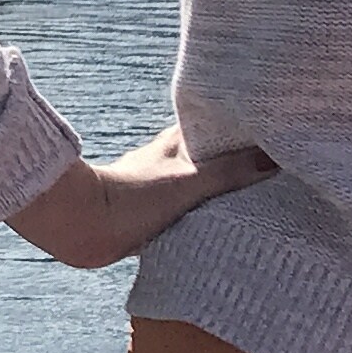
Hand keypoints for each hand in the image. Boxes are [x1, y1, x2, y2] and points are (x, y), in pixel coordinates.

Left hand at [8, 127, 277, 270]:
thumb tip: (272, 159)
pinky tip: (217, 226)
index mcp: (175, 143)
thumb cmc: (129, 199)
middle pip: (209, 155)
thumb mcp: (188, 183)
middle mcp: (166, 161)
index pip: (215, 125)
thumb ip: (229, 172)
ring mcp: (156, 187)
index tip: (271, 129)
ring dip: (219, 190)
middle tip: (272, 168)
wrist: (79, 227)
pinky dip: (202, 215)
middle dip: (236, 160)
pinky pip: (185, 211)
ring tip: (253, 199)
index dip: (242, 126)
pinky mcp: (148, 215)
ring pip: (198, 183)